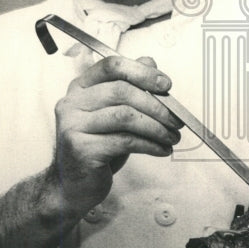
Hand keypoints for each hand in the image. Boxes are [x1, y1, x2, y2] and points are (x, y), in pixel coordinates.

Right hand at [52, 55, 182, 216]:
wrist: (75, 184)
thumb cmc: (97, 146)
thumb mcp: (114, 113)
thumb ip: (129, 87)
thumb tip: (149, 62)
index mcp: (80, 87)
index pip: (111, 66)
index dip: (142, 72)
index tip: (166, 84)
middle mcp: (72, 102)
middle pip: (122, 91)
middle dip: (156, 106)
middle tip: (176, 120)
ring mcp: (73, 125)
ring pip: (125, 116)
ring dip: (156, 127)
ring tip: (171, 137)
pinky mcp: (81, 149)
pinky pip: (125, 141)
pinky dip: (150, 144)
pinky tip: (161, 149)